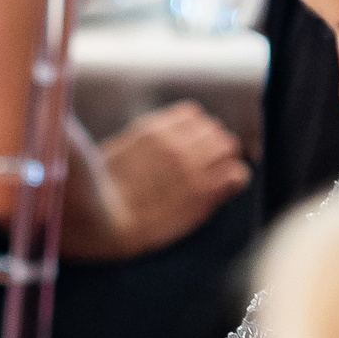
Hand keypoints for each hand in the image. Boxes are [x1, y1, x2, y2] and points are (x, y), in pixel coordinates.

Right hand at [98, 102, 248, 255]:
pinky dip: (234, 178)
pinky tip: (224, 188)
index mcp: (153, 130)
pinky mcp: (202, 191)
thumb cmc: (101, 193)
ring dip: (224, 158)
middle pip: (214, 129)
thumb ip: (142, 141)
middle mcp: (175, 143)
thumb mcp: (116, 152)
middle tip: (206, 164)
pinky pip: (237, 174)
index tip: (190, 146)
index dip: (194, 131)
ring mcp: (190, 166)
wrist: (103, 222)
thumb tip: (154, 140)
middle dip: (212, 143)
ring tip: (215, 175)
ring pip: (229, 146)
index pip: (193, 115)